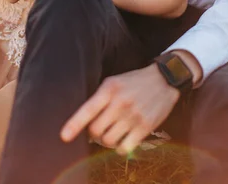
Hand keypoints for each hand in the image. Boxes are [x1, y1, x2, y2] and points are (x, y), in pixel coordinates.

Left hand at [60, 63, 179, 154]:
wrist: (163, 79)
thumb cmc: (134, 81)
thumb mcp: (114, 82)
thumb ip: (100, 98)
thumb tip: (85, 122)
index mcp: (109, 89)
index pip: (88, 109)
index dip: (74, 124)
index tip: (64, 137)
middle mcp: (120, 102)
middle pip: (95, 130)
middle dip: (94, 133)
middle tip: (99, 129)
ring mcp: (133, 116)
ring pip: (108, 141)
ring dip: (106, 141)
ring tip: (112, 132)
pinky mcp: (145, 127)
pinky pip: (124, 147)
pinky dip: (120, 147)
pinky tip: (123, 139)